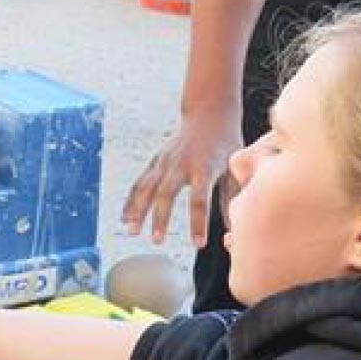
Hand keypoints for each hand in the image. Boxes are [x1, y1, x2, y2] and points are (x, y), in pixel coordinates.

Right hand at [121, 104, 244, 246]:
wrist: (209, 114)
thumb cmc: (227, 144)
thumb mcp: (235, 168)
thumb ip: (232, 197)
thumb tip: (235, 228)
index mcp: (205, 167)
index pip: (199, 199)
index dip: (198, 223)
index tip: (199, 245)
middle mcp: (181, 163)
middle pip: (166, 193)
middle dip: (160, 218)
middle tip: (157, 241)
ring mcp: (164, 161)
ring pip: (146, 187)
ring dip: (137, 210)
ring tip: (132, 231)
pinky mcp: (155, 161)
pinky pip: (140, 183)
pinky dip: (131, 201)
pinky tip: (125, 219)